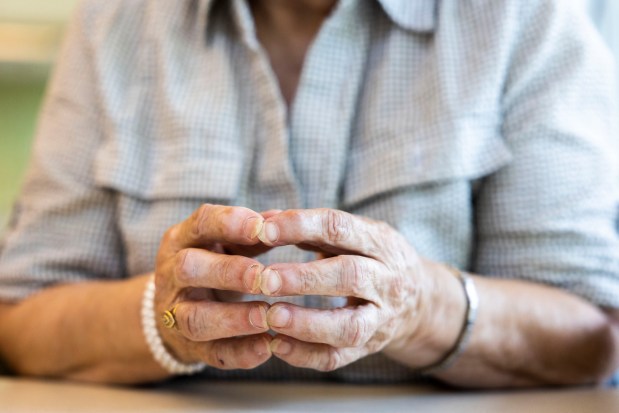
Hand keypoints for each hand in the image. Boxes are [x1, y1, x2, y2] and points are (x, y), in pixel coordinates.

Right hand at [154, 204, 274, 369]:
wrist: (174, 308)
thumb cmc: (213, 263)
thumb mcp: (226, 243)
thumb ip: (253, 233)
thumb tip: (286, 218)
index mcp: (185, 238)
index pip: (201, 223)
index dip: (230, 223)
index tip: (261, 228)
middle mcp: (173, 273)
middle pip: (189, 268)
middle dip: (228, 272)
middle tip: (263, 278)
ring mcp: (177, 312)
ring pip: (195, 317)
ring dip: (233, 318)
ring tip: (267, 317)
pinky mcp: (190, 346)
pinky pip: (212, 353)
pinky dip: (240, 352)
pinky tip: (267, 347)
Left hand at [254, 208, 432, 371]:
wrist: (420, 300)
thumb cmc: (371, 258)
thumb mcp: (354, 234)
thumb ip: (311, 228)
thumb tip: (262, 220)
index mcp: (379, 242)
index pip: (340, 228)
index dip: (301, 226)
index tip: (265, 230)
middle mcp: (386, 280)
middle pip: (349, 276)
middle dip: (304, 278)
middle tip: (265, 279)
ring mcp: (381, 318)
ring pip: (349, 326)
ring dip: (307, 323)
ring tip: (271, 317)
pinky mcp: (369, 347)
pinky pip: (339, 357)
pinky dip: (306, 354)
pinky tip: (277, 345)